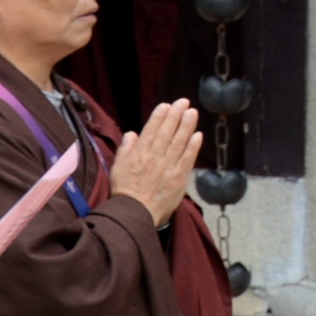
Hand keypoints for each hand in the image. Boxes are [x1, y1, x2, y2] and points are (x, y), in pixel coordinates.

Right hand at [109, 100, 204, 216]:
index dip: (159, 117)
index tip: (166, 105)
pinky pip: (187, 159)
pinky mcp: (179, 178)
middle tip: (183, 102)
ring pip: (178, 142)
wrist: (135, 212)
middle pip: (167, 133)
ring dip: (186, 126)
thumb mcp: (118, 167)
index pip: (151, 131)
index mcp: (138, 154)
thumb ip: (126, 149)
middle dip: (175, 116)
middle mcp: (154, 158)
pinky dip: (193, 147)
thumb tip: (132, 134)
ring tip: (192, 112)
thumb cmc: (125, 191)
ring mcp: (168, 167)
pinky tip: (197, 135)